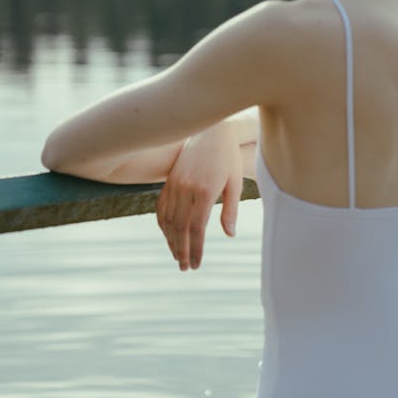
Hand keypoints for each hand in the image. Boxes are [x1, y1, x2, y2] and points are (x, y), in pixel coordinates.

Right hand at [156, 123, 242, 270]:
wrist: (210, 129)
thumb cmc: (228, 156)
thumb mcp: (235, 182)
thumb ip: (230, 209)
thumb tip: (229, 235)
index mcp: (205, 190)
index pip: (196, 228)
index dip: (196, 249)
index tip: (197, 264)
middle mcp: (186, 188)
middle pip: (179, 228)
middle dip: (182, 251)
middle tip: (186, 268)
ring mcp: (174, 184)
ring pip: (168, 219)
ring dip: (171, 241)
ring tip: (177, 256)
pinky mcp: (169, 180)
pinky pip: (161, 207)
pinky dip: (163, 224)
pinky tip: (168, 235)